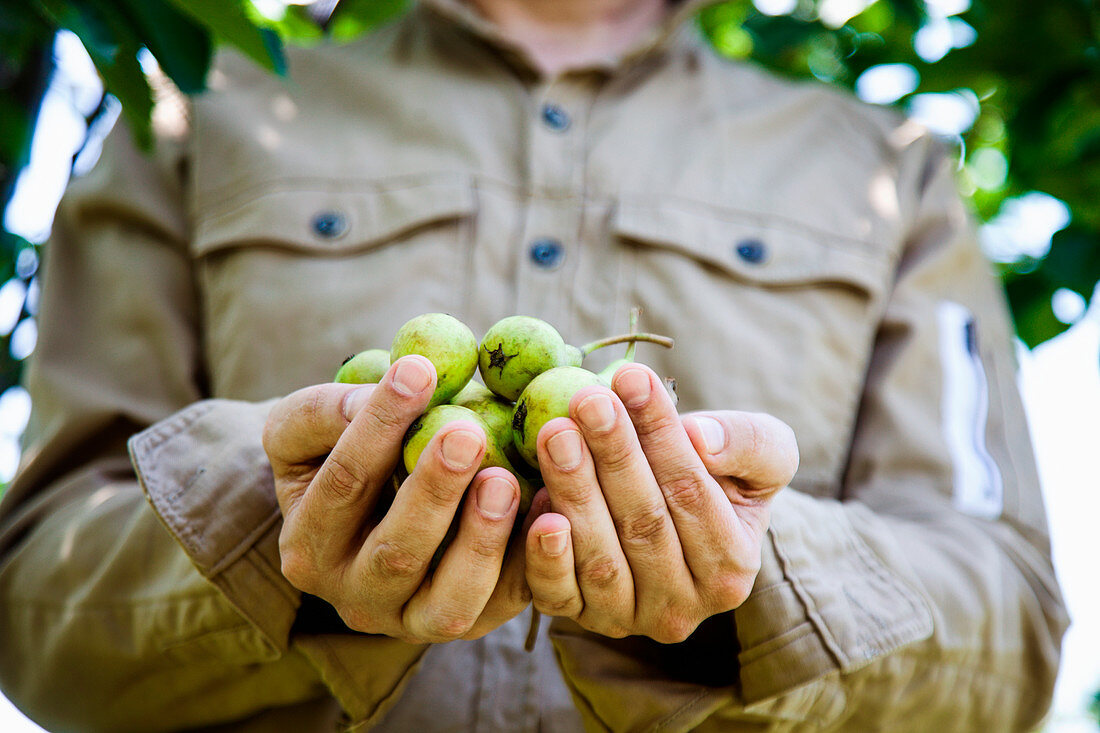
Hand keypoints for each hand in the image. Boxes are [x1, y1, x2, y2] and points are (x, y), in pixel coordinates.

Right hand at [262, 356, 532, 642]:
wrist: (372, 516)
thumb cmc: (338, 453)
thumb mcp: (311, 427)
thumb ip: (328, 410)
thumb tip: (381, 393)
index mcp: (309, 547)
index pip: (343, 484)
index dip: (378, 427)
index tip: (418, 369)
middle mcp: (356, 598)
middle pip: (396, 553)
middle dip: (434, 492)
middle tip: (468, 432)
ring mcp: (414, 621)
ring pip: (449, 601)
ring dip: (481, 539)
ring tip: (504, 479)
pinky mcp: (471, 623)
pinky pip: (505, 603)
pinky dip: (531, 562)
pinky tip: (549, 508)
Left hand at [524, 364, 797, 642]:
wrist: (673, 516)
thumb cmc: (720, 476)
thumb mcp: (759, 453)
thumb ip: (747, 444)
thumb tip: (700, 439)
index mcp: (731, 571)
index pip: (693, 494)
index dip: (662, 435)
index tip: (633, 378)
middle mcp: (682, 609)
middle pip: (644, 525)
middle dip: (613, 456)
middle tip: (587, 400)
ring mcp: (627, 619)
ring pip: (600, 557)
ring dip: (575, 490)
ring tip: (556, 432)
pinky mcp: (577, 617)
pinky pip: (557, 593)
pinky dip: (545, 556)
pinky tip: (539, 508)